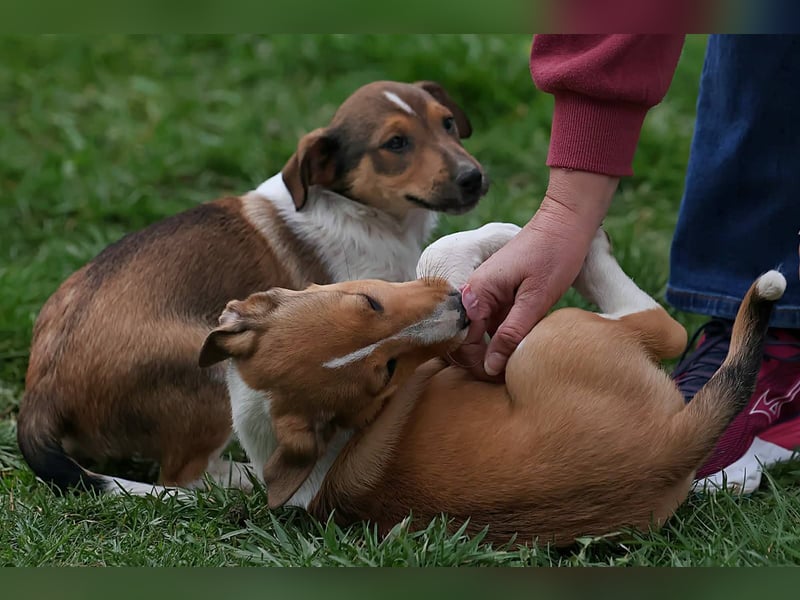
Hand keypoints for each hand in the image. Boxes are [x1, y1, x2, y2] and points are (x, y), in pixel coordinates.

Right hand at [452, 169, 617, 379]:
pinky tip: (527, 343)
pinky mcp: (500, 294)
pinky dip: (508, 335)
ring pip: (484, 334)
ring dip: (499, 349)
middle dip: (487, 361)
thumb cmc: (553, 255)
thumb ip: (511, 334)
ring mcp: (486, 293)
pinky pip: (497, 322)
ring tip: (523, 363)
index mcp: (475, 292)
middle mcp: (474, 293)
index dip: (479, 364)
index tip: (502, 378)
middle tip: (513, 376)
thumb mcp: (536, 301)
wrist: (566, 222)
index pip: (464, 342)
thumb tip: (490, 367)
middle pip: (469, 340)